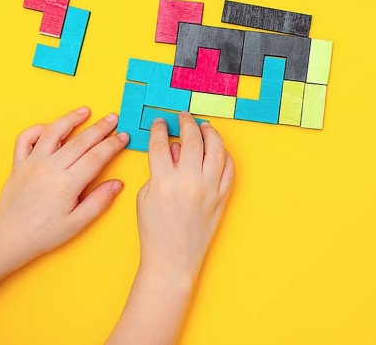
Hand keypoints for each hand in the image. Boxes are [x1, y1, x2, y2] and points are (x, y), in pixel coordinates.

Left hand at [0, 106, 128, 270]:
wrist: (8, 238)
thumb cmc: (43, 234)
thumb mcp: (78, 223)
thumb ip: (99, 200)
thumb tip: (117, 184)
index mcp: (67, 183)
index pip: (97, 156)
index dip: (113, 144)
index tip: (123, 137)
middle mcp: (50, 168)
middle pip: (81, 141)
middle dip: (100, 128)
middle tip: (113, 118)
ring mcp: (33, 163)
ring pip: (54, 132)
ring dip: (71, 119)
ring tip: (85, 110)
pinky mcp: (19, 164)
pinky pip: (26, 139)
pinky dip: (37, 129)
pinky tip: (49, 127)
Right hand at [137, 112, 234, 282]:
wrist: (173, 258)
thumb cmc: (155, 231)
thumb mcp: (146, 197)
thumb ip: (159, 169)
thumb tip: (171, 149)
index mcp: (164, 181)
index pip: (161, 143)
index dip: (159, 128)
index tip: (161, 121)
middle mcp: (189, 181)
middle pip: (192, 139)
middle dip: (187, 123)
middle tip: (183, 117)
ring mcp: (209, 189)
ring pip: (216, 149)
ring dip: (210, 133)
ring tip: (204, 127)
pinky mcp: (222, 197)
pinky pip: (229, 169)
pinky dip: (225, 155)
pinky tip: (218, 150)